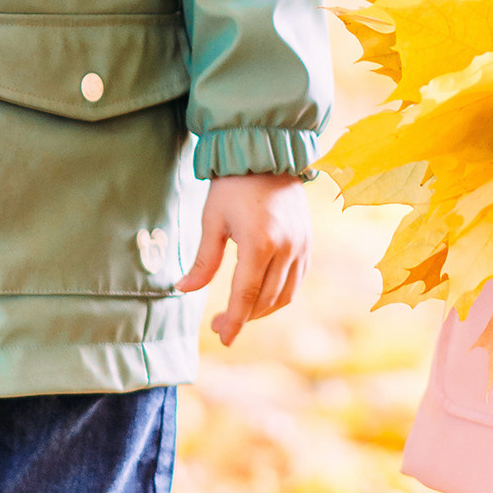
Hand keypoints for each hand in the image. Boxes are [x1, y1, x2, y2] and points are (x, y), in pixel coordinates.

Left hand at [177, 174, 310, 345]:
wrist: (266, 154)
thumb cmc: (232, 185)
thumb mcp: (211, 221)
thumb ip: (203, 260)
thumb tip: (184, 289)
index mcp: (259, 243)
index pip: (246, 295)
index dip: (234, 321)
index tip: (222, 338)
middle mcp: (286, 248)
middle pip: (266, 299)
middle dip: (243, 317)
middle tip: (219, 324)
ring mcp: (301, 245)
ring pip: (285, 295)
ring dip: (262, 309)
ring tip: (239, 312)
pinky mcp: (308, 242)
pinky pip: (297, 280)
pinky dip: (279, 294)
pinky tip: (261, 295)